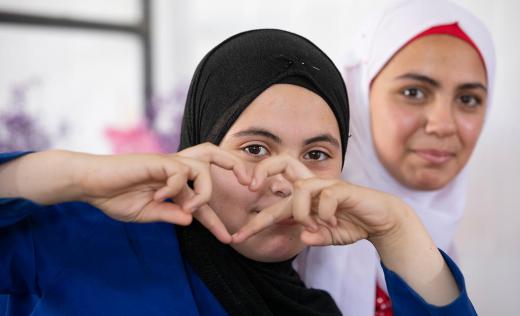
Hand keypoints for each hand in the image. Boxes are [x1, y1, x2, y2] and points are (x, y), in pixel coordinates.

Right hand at [78, 143, 249, 242]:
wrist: (91, 184)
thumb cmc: (115, 197)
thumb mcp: (147, 213)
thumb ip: (169, 215)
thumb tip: (190, 220)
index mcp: (175, 185)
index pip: (203, 201)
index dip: (215, 221)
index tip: (228, 238)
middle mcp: (177, 171)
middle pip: (214, 157)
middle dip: (237, 166)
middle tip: (251, 185)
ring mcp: (169, 164)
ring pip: (204, 168)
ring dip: (204, 191)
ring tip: (192, 208)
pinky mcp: (159, 161)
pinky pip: (181, 171)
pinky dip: (177, 187)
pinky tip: (160, 196)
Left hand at [233, 176, 404, 245]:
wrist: (382, 221)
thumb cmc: (353, 225)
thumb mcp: (328, 236)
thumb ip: (314, 237)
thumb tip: (303, 236)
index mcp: (304, 200)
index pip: (274, 207)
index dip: (255, 222)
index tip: (237, 237)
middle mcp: (312, 188)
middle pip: (281, 165)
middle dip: (261, 170)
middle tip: (249, 187)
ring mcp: (327, 186)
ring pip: (300, 188)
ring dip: (302, 212)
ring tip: (316, 227)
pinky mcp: (343, 188)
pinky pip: (325, 196)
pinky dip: (325, 214)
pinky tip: (333, 223)